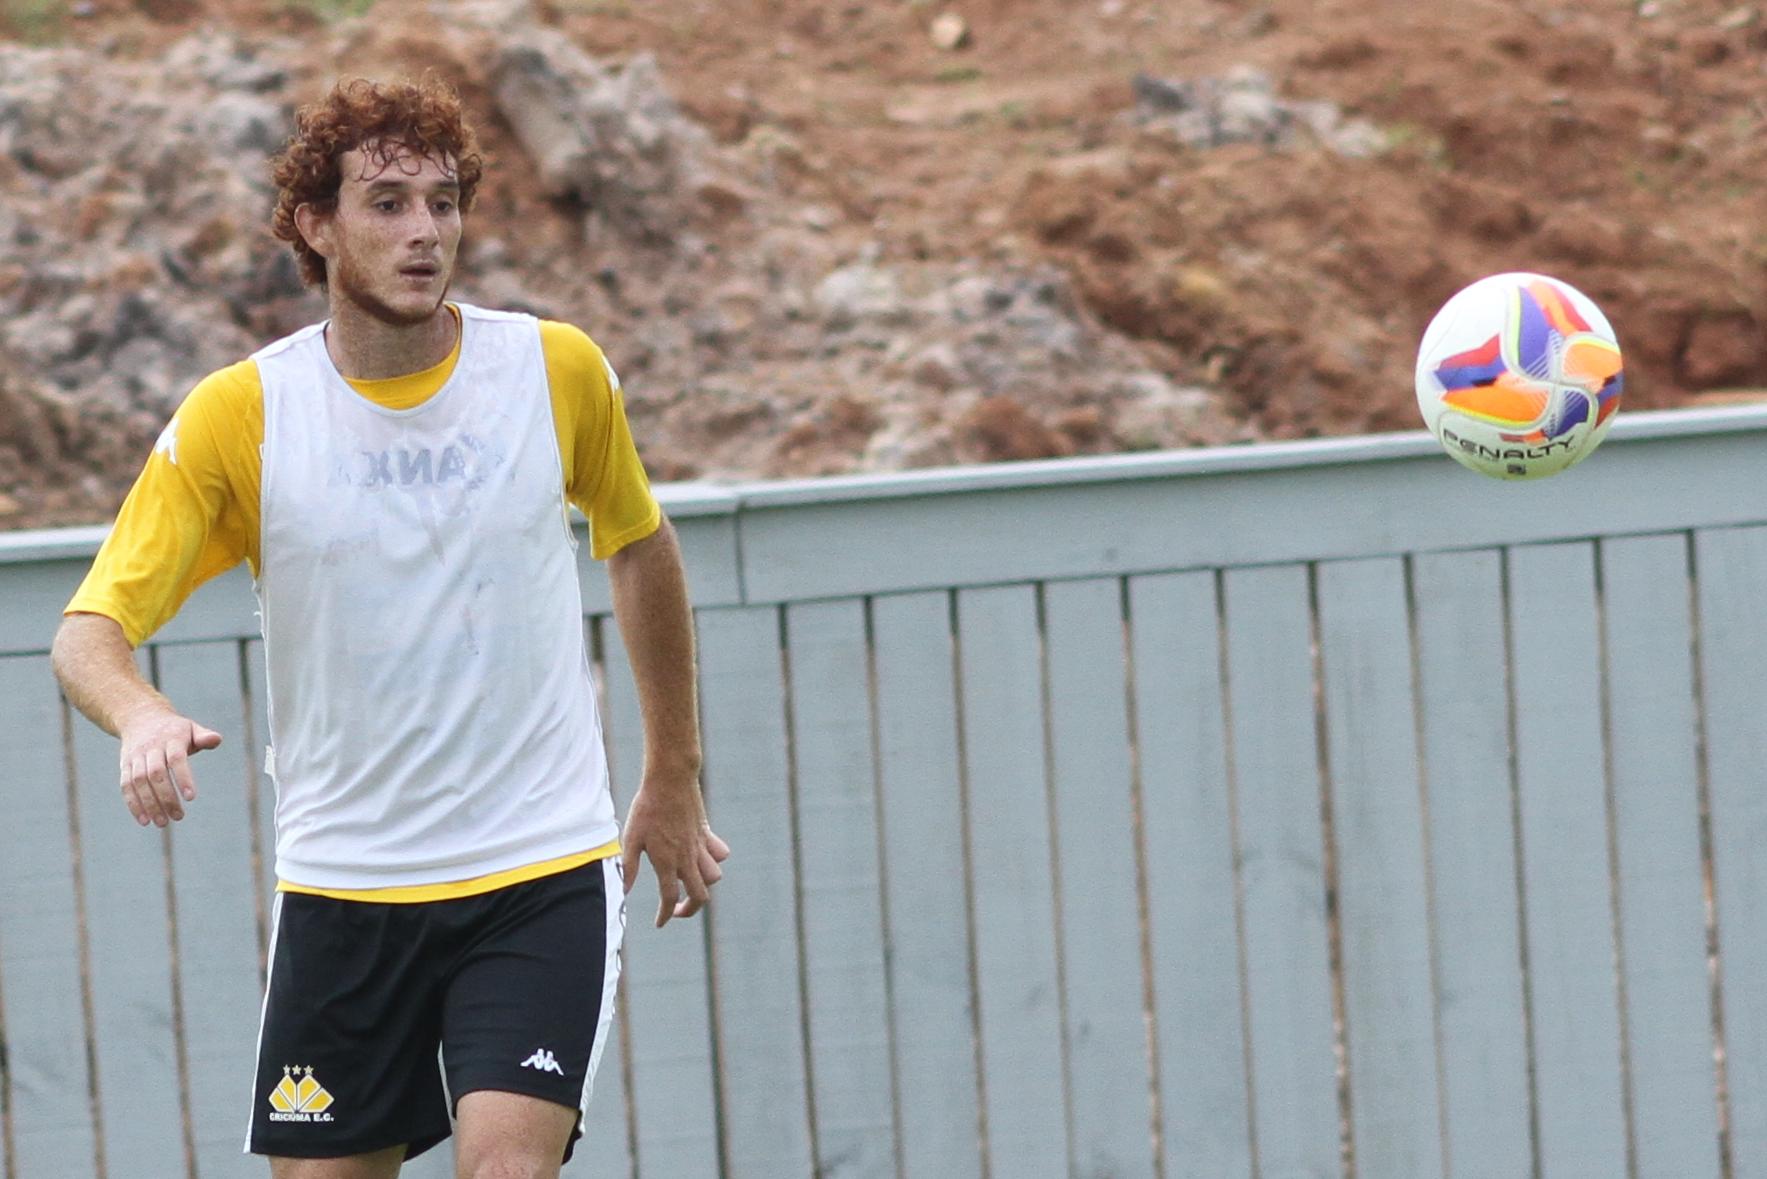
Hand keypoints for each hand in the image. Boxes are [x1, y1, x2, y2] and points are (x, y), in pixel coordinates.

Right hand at [117, 708, 221, 827]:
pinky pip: (126, 785)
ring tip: (161, 823)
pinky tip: (144, 820)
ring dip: (149, 803)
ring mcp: (136, 757)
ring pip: (139, 781)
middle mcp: (151, 748)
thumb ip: (204, 736)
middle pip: (156, 774)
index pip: (176, 759)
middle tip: (178, 817)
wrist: (141, 718)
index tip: (191, 798)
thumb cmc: (175, 729)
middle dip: (166, 797)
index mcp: (171, 739)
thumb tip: (217, 739)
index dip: (183, 777)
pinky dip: (133, 803)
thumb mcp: (191, 728)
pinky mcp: (125, 766)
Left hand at [620, 775, 730, 927]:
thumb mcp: (632, 837)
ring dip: (704, 884)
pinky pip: (720, 854)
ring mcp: (700, 846)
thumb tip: (623, 891)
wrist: (670, 780)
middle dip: (690, 909)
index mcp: (667, 862)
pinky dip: (714, 859)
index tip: (660, 922)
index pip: (669, 898)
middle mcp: (687, 858)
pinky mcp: (707, 833)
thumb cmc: (647, 807)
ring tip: (689, 881)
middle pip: (699, 896)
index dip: (664, 915)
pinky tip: (702, 856)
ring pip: (713, 877)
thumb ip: (629, 866)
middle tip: (677, 908)